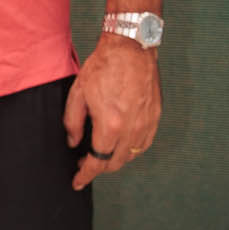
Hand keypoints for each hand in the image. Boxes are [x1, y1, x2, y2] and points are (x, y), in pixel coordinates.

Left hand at [63, 37, 161, 190]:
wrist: (131, 48)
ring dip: (115, 160)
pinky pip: (144, 143)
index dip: (85, 175)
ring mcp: (146, 123)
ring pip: (131, 155)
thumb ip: (73, 122)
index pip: (97, 162)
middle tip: (84, 163)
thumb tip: (73, 141)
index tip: (77, 182)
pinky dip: (131, 149)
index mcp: (110, 125)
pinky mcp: (155, 116)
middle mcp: (131, 129)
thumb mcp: (78, 94)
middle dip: (98, 168)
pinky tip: (121, 144)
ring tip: (101, 153)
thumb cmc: (104, 66)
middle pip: (115, 163)